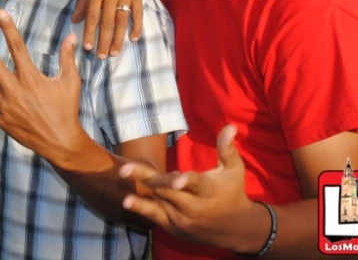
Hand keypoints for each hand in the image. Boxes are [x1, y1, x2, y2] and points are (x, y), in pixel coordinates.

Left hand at [0, 10, 85, 164]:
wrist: (60, 142)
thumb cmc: (67, 110)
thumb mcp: (71, 82)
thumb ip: (68, 58)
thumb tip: (71, 36)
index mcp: (30, 77)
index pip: (17, 47)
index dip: (8, 28)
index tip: (0, 12)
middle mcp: (14, 88)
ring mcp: (4, 104)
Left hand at [72, 0, 143, 57]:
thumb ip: (82, 1)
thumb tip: (75, 20)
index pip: (92, 16)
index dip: (90, 32)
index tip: (88, 47)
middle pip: (107, 22)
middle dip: (104, 40)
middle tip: (101, 56)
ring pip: (121, 20)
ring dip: (118, 38)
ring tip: (115, 53)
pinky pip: (138, 12)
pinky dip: (137, 26)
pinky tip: (134, 38)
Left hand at [119, 125, 264, 252]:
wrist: (235, 230)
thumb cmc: (233, 193)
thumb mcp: (234, 171)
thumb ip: (227, 149)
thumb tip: (230, 126)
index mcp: (209, 190)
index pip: (196, 184)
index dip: (186, 182)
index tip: (176, 181)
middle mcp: (194, 207)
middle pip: (167, 190)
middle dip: (146, 179)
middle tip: (124, 168)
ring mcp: (182, 219)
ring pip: (158, 200)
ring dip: (141, 188)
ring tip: (122, 177)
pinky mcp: (174, 227)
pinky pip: (154, 216)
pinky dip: (141, 208)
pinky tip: (126, 200)